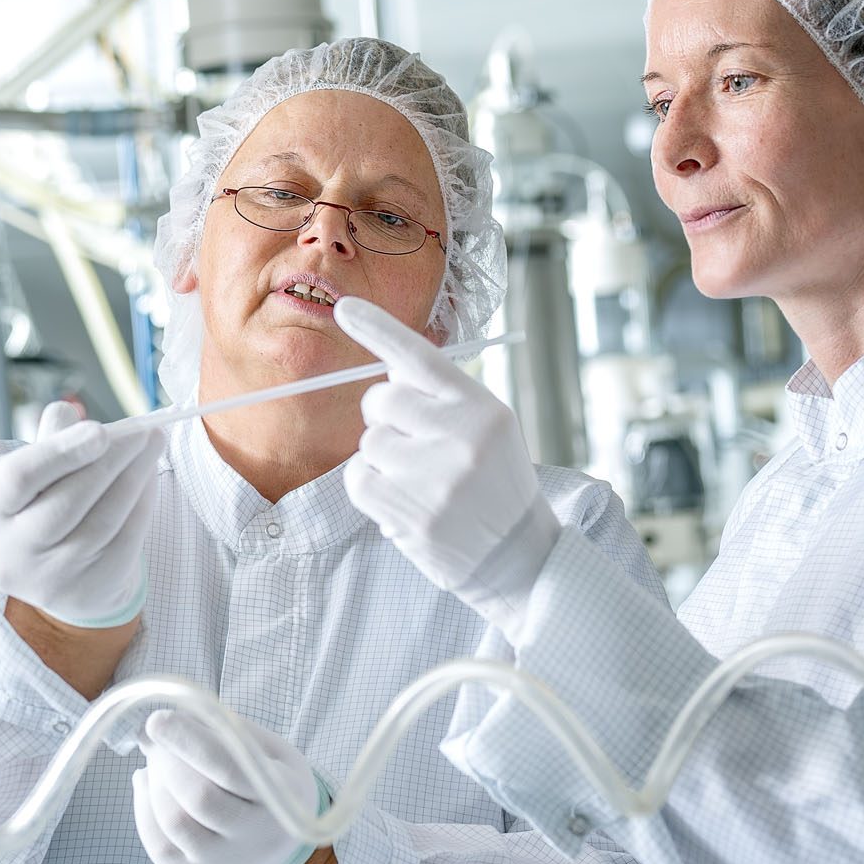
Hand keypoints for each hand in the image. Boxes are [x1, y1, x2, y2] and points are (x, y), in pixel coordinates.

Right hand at [0, 402, 161, 627]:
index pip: (18, 478)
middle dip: (111, 459)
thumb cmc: (41, 512)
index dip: (60, 451)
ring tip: (152, 444)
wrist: (57, 579)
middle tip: (142, 430)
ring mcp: (54, 577)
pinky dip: (143, 502)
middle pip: (68, 500)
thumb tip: (68, 412)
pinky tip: (150, 476)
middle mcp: (15, 553)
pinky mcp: (92, 587)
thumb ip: (47, 442)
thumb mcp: (31, 482)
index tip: (100, 430)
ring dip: (135, 475)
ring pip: (104, 518)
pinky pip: (126, 538)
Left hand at [131, 710, 326, 863]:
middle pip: (199, 797)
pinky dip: (145, 807)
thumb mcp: (265, 748)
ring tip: (160, 764)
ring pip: (174, 821)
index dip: (189, 741)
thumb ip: (221, 731)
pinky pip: (158, 844)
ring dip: (155, 783)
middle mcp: (258, 837)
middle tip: (158, 739)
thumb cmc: (268, 781)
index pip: (229, 767)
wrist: (282, 844)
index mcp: (281, 795)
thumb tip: (160, 724)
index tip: (156, 719)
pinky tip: (151, 787)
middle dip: (167, 760)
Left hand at [333, 298, 557, 617]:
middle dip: (386, 416)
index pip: (421, 357)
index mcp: (481, 407)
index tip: (344, 307)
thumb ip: (441, 396)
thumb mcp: (486, 427)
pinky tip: (402, 500)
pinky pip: (358, 480)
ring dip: (381, 457)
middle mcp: (461, 437)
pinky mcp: (413, 514)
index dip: (379, 329)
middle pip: (381, 400)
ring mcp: (436, 478)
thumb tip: (387, 366)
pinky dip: (371, 487)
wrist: (520, 556)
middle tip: (414, 442)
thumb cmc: (495, 481)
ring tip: (418, 479)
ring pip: (368, 442)